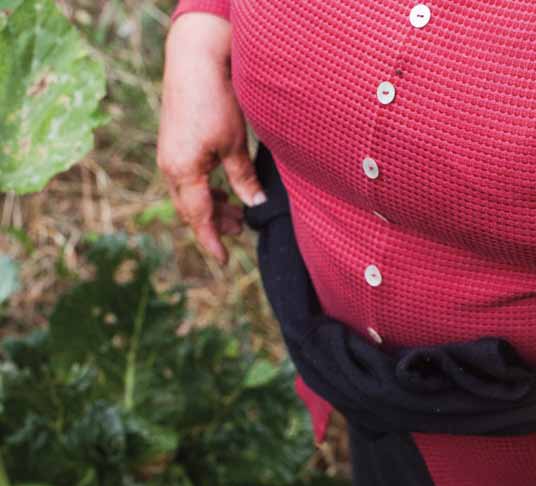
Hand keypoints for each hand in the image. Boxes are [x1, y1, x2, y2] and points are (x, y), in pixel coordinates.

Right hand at [157, 13, 263, 264]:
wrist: (194, 63)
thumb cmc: (214, 103)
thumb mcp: (234, 145)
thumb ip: (243, 178)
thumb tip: (254, 204)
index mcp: (183, 172)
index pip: (198, 218)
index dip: (210, 241)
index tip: (221, 261)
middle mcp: (170, 168)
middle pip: (191, 209)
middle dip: (214, 224)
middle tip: (240, 228)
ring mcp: (169, 157)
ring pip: (189, 195)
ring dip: (211, 207)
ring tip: (236, 213)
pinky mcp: (174, 146)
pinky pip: (188, 180)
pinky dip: (205, 190)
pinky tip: (223, 189)